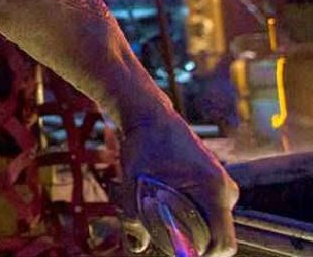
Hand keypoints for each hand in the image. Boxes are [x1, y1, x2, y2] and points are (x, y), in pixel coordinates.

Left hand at [120, 112, 237, 256]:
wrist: (152, 117)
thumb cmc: (143, 143)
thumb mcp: (134, 179)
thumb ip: (134, 216)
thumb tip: (136, 246)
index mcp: (213, 189)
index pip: (223, 241)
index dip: (202, 254)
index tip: (177, 251)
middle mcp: (226, 190)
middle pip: (216, 236)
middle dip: (190, 240)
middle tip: (158, 225)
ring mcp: (224, 188)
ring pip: (211, 225)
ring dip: (188, 226)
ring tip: (159, 203)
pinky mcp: (217, 186)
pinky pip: (208, 213)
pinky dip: (189, 215)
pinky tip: (166, 199)